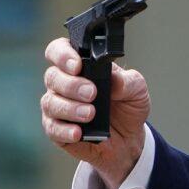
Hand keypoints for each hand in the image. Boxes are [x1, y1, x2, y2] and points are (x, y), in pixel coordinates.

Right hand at [41, 37, 150, 188]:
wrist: (129, 139)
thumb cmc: (128, 106)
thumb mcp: (137, 89)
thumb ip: (127, 81)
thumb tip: (114, 79)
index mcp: (81, 66)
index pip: (59, 50)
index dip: (63, 55)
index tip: (77, 65)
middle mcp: (64, 83)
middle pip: (52, 76)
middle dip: (71, 84)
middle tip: (91, 93)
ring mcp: (58, 106)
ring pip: (50, 102)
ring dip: (69, 108)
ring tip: (90, 113)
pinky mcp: (57, 129)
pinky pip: (52, 128)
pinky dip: (64, 130)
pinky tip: (78, 133)